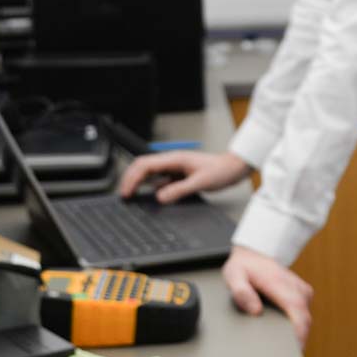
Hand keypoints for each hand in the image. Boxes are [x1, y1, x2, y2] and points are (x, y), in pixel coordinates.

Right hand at [116, 149, 248, 202]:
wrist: (233, 168)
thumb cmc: (220, 170)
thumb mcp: (200, 182)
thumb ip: (180, 190)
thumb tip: (160, 197)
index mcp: (174, 159)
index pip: (145, 165)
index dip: (132, 178)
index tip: (126, 191)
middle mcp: (172, 161)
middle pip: (143, 166)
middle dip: (130, 179)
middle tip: (124, 194)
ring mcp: (174, 167)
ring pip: (150, 173)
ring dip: (139, 182)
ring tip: (131, 195)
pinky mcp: (178, 174)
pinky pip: (160, 180)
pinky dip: (150, 187)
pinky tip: (150, 195)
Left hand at [222, 245, 313, 345]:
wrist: (254, 254)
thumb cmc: (244, 267)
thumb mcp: (234, 275)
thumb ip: (241, 292)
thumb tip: (255, 310)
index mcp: (279, 282)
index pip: (297, 309)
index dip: (299, 331)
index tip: (296, 347)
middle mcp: (294, 286)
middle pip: (305, 319)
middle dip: (299, 339)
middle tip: (285, 356)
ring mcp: (301, 290)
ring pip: (307, 318)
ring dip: (298, 333)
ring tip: (282, 346)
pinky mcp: (304, 294)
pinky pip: (305, 315)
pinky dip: (298, 326)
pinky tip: (285, 333)